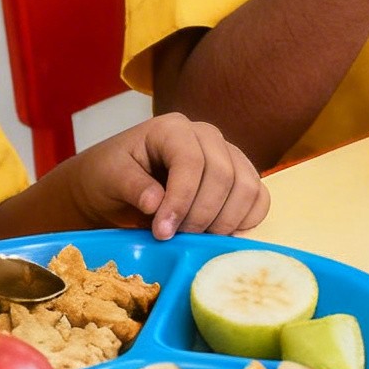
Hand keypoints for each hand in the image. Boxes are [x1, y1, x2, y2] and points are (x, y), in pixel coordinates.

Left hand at [66, 115, 269, 237]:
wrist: (117, 187)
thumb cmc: (110, 178)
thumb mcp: (109, 178)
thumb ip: (132, 186)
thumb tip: (156, 202)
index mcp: (172, 129)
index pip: (191, 161)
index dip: (181, 200)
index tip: (163, 232)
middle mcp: (207, 136)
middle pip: (224, 175)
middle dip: (201, 215)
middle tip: (178, 239)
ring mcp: (228, 155)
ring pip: (247, 188)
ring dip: (223, 222)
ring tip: (194, 239)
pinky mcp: (240, 178)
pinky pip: (259, 200)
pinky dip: (244, 222)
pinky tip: (217, 235)